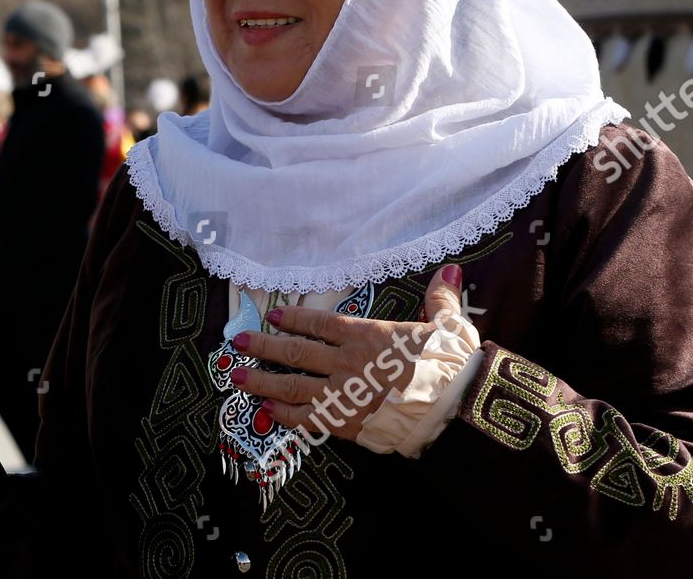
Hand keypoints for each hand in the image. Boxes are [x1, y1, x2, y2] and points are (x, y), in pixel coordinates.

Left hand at [230, 264, 465, 441]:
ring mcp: (342, 392)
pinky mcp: (345, 422)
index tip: (273, 315)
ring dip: (261, 380)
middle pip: (295, 352)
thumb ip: (440, 298)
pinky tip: (266, 409)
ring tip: (236, 375)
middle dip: (264, 347)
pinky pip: (306, 418)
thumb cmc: (451, 365)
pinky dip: (284, 414)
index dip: (294, 318)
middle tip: (238, 342)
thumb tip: (450, 270)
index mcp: (365, 335)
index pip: (319, 323)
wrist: (456, 407)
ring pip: (292, 385)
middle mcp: (346, 361)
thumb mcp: (448, 325)